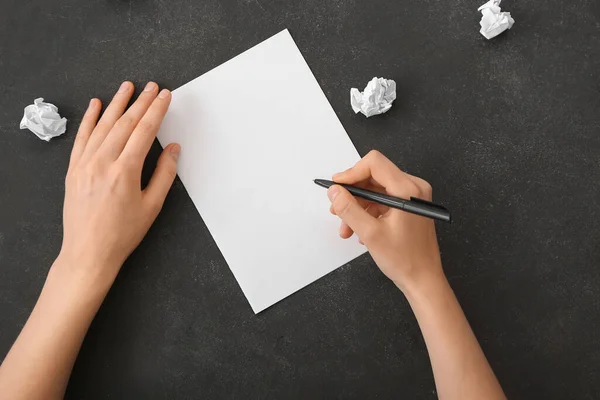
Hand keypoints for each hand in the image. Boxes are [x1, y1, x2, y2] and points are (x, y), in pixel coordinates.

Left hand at [58, 81, 178, 287]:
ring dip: (117, 103)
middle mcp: (102, 162)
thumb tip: (172, 149)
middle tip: (152, 87)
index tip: (165, 96)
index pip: (144, 131)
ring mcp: (85, 164)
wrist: (88, 252)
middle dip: (141, 102)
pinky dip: (89, 119)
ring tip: (127, 86)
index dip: (156, 110)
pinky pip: (82, 137)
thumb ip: (164, 174)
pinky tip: (96, 105)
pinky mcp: (73, 169)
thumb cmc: (121, 234)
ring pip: (103, 125)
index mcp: (125, 171)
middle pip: (125, 123)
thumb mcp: (152, 206)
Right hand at [328, 150, 442, 291]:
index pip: (374, 164)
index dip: (351, 173)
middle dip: (352, 193)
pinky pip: (383, 200)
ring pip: (376, 189)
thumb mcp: (370, 233)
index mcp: (408, 190)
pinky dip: (368, 212)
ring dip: (357, 206)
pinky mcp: (410, 206)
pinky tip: (359, 230)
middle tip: (336, 209)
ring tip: (346, 227)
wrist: (423, 280)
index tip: (336, 187)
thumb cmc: (405, 260)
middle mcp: (413, 188)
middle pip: (374, 175)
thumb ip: (349, 209)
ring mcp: (413, 197)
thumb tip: (335, 192)